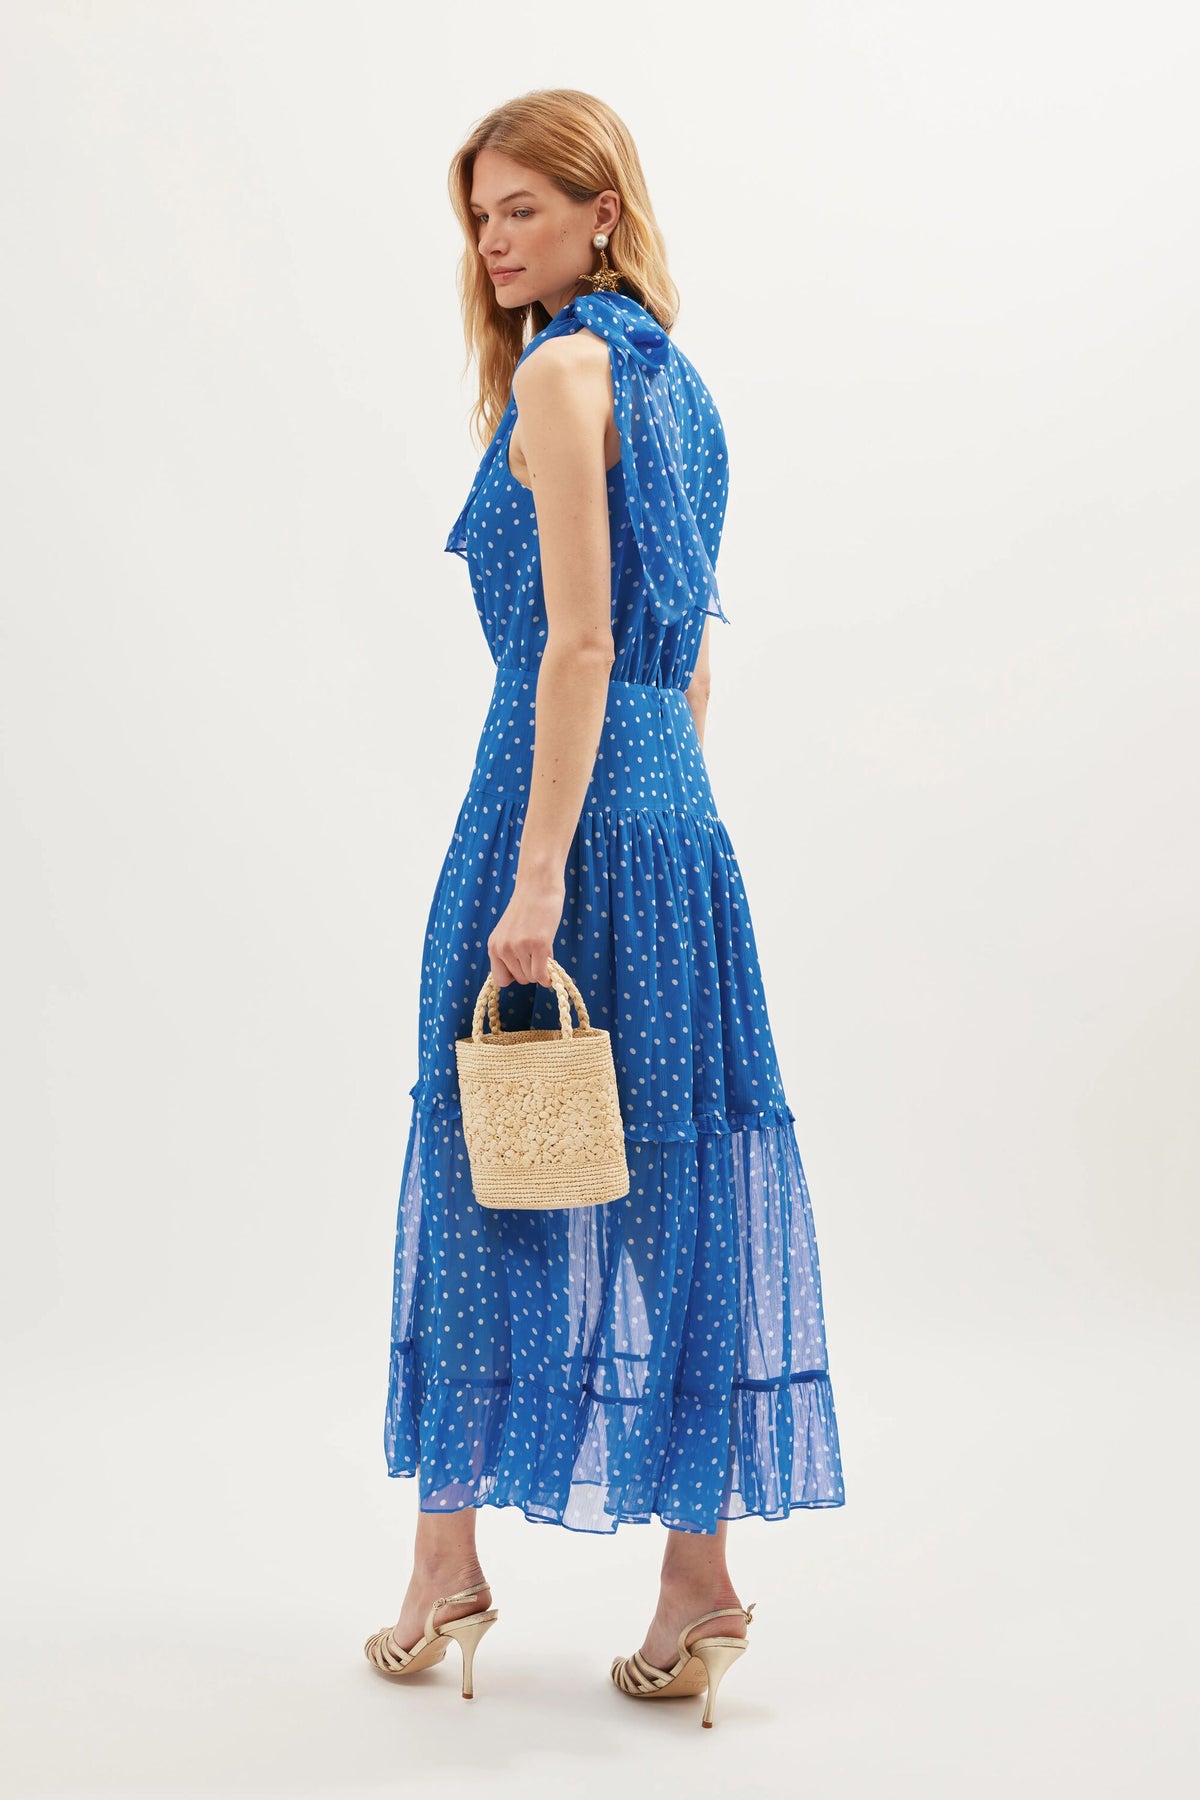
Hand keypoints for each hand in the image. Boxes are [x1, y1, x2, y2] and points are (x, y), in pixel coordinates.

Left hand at [488, 870, 565, 987]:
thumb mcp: (511, 933)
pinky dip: (548, 977)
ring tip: (544, 949)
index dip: (515, 976)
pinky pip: (541, 974)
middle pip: (520, 980)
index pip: (500, 979)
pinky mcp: (538, 944)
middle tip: (538, 953)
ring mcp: (520, 947)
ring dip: (541, 969)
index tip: (524, 966)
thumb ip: (513, 953)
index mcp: (493, 946)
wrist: (538, 885)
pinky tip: (552, 971)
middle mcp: (503, 948)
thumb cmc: (528, 908)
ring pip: (532, 977)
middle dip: (531, 970)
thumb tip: (530, 976)